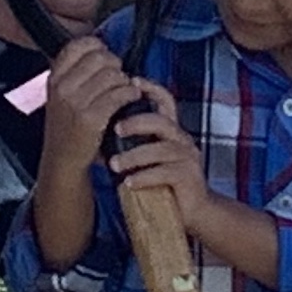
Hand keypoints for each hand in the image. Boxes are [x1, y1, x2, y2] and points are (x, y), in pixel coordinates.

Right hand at [43, 37, 141, 172]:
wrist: (63, 160)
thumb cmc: (67, 125)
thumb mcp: (60, 94)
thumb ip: (74, 72)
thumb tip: (101, 47)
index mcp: (54, 78)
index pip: (77, 45)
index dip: (97, 46)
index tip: (105, 54)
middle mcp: (62, 88)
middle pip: (99, 58)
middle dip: (115, 64)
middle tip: (119, 75)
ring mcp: (75, 103)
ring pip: (112, 75)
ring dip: (125, 80)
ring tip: (125, 88)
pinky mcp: (91, 119)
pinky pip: (119, 94)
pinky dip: (131, 93)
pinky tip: (133, 97)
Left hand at [106, 84, 211, 228]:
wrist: (193, 211)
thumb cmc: (165, 183)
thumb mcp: (147, 159)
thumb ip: (132, 144)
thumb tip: (98, 132)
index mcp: (172, 131)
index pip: (166, 102)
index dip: (152, 89)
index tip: (132, 80)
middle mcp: (182, 139)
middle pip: (162, 121)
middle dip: (137, 122)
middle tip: (115, 128)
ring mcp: (187, 158)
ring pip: (161, 149)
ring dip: (134, 156)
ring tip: (114, 165)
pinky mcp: (188, 177)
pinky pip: (164, 173)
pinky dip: (144, 177)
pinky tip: (128, 183)